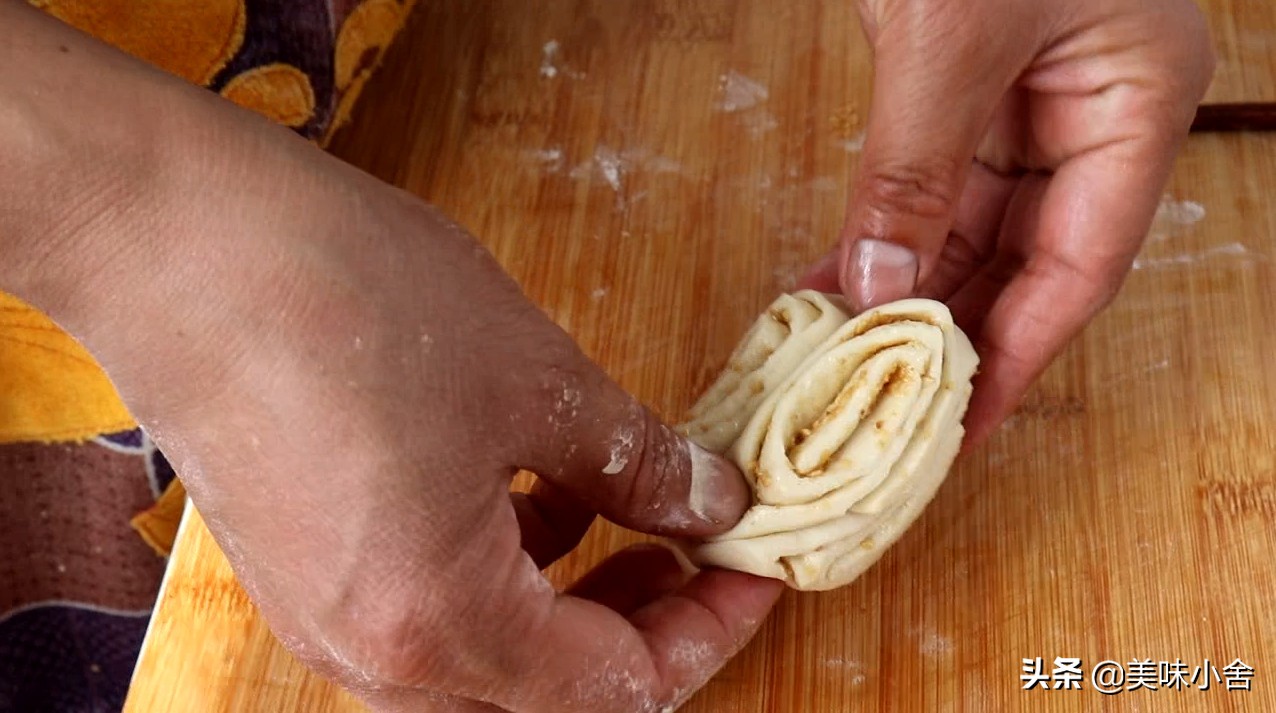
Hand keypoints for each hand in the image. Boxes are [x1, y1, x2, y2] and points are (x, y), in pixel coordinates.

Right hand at [0, 7, 782, 709]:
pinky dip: (500, 570)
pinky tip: (531, 491)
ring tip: (627, 510)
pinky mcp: (301, 569)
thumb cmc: (346, 301)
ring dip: (572, 596)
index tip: (756, 572)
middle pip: (550, 687)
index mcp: (442, 628)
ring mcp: (326, 617)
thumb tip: (711, 504)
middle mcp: (374, 655)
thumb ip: (637, 465)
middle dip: (642, 620)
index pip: (619, 686)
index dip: (707, 631)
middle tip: (700, 545)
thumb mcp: (534, 380)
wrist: (171, 242)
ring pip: (488, 653)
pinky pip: (425, 608)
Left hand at [802, 0, 1214, 445]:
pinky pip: (928, 183)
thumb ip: (913, 165)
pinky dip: (881, 234)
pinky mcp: (964, 86)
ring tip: (842, 361)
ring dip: (903, 290)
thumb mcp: (949, 34)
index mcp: (1137, 100)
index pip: (1081, 264)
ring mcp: (1027, 99)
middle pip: (1023, 257)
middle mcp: (1092, 110)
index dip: (1017, 352)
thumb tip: (880, 285)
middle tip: (883, 407)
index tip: (960, 425)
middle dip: (946, 329)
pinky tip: (834, 286)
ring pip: (968, 229)